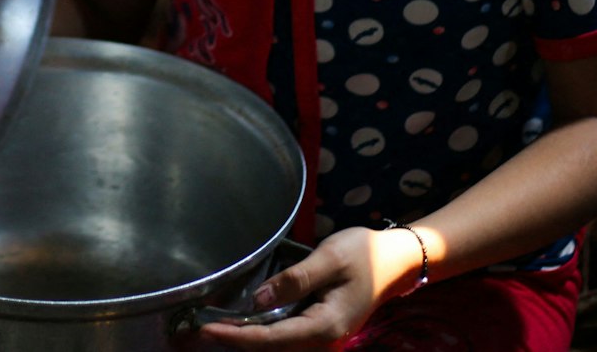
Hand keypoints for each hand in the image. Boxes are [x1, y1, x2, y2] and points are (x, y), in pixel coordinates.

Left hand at [201, 226, 421, 347]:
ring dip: (247, 338)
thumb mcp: (329, 259)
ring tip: (215, 326)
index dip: (237, 336)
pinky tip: (244, 322)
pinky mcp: (320, 329)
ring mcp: (323, 338)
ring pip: (277, 346)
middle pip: (271, 348)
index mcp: (324, 327)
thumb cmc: (364, 254)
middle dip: (236, 341)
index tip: (208, 328)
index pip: (271, 339)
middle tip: (200, 329)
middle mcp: (323, 341)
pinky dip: (262, 333)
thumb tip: (258, 300)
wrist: (396, 261)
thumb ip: (294, 280)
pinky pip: (286, 338)